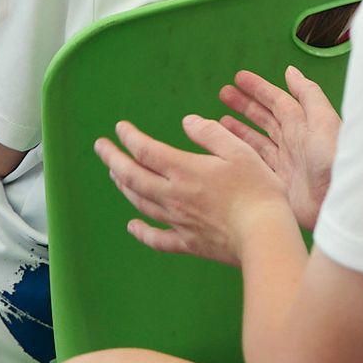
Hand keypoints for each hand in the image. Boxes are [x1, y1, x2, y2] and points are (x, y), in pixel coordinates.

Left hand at [97, 116, 293, 265]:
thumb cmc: (257, 189)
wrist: (262, 233)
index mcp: (185, 170)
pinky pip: (156, 238)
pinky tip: (132, 226)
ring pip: (140, 202)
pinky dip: (140, 231)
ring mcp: (177, 221)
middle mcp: (173, 195)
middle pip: (133, 176)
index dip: (130, 137)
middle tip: (100, 147)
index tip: (119, 127)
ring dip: (123, 186)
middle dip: (113, 159)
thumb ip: (211, 134)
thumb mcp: (240, 150)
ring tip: (114, 174)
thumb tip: (187, 121)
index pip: (146, 150)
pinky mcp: (187, 241)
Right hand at [217, 67, 340, 230]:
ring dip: (239, 129)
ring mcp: (284, 162)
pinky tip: (225, 150)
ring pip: (256, 140)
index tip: (239, 78)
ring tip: (218, 120)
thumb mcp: (323, 120)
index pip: (277, 101)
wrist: (337, 200)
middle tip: (223, 93)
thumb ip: (308, 94)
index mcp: (304, 124)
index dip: (259, 89)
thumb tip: (291, 71)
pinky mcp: (277, 183)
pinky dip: (240, 155)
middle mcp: (292, 141)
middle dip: (245, 105)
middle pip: (264, 118)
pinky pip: (253, 164)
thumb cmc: (334, 158)